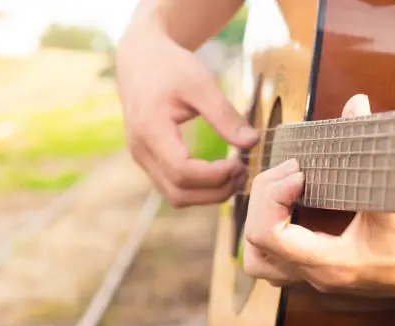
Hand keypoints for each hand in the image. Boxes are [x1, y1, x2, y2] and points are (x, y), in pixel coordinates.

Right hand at [117, 25, 257, 206]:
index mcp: (150, 130)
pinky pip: (174, 188)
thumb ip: (225, 115)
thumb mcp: (201, 83)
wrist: (141, 60)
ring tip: (236, 175)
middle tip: (243, 172)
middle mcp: (141, 151)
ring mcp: (143, 159)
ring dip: (209, 195)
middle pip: (179, 193)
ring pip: (176, 196)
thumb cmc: (170, 67)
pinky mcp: (150, 161)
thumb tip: (252, 142)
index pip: (182, 171)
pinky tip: (221, 173)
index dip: (215, 175)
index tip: (240, 163)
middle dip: (216, 190)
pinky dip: (200, 189)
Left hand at [243, 94, 394, 298]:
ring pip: (264, 261)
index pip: (268, 234)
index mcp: (331, 264)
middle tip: (290, 175)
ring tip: (287, 188)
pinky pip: (282, 258)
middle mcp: (319, 277)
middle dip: (262, 206)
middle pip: (255, 250)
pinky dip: (276, 229)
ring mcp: (321, 278)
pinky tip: (296, 201)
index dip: (273, 195)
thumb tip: (355, 103)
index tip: (300, 169)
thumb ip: (371, 148)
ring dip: (263, 222)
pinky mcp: (327, 270)